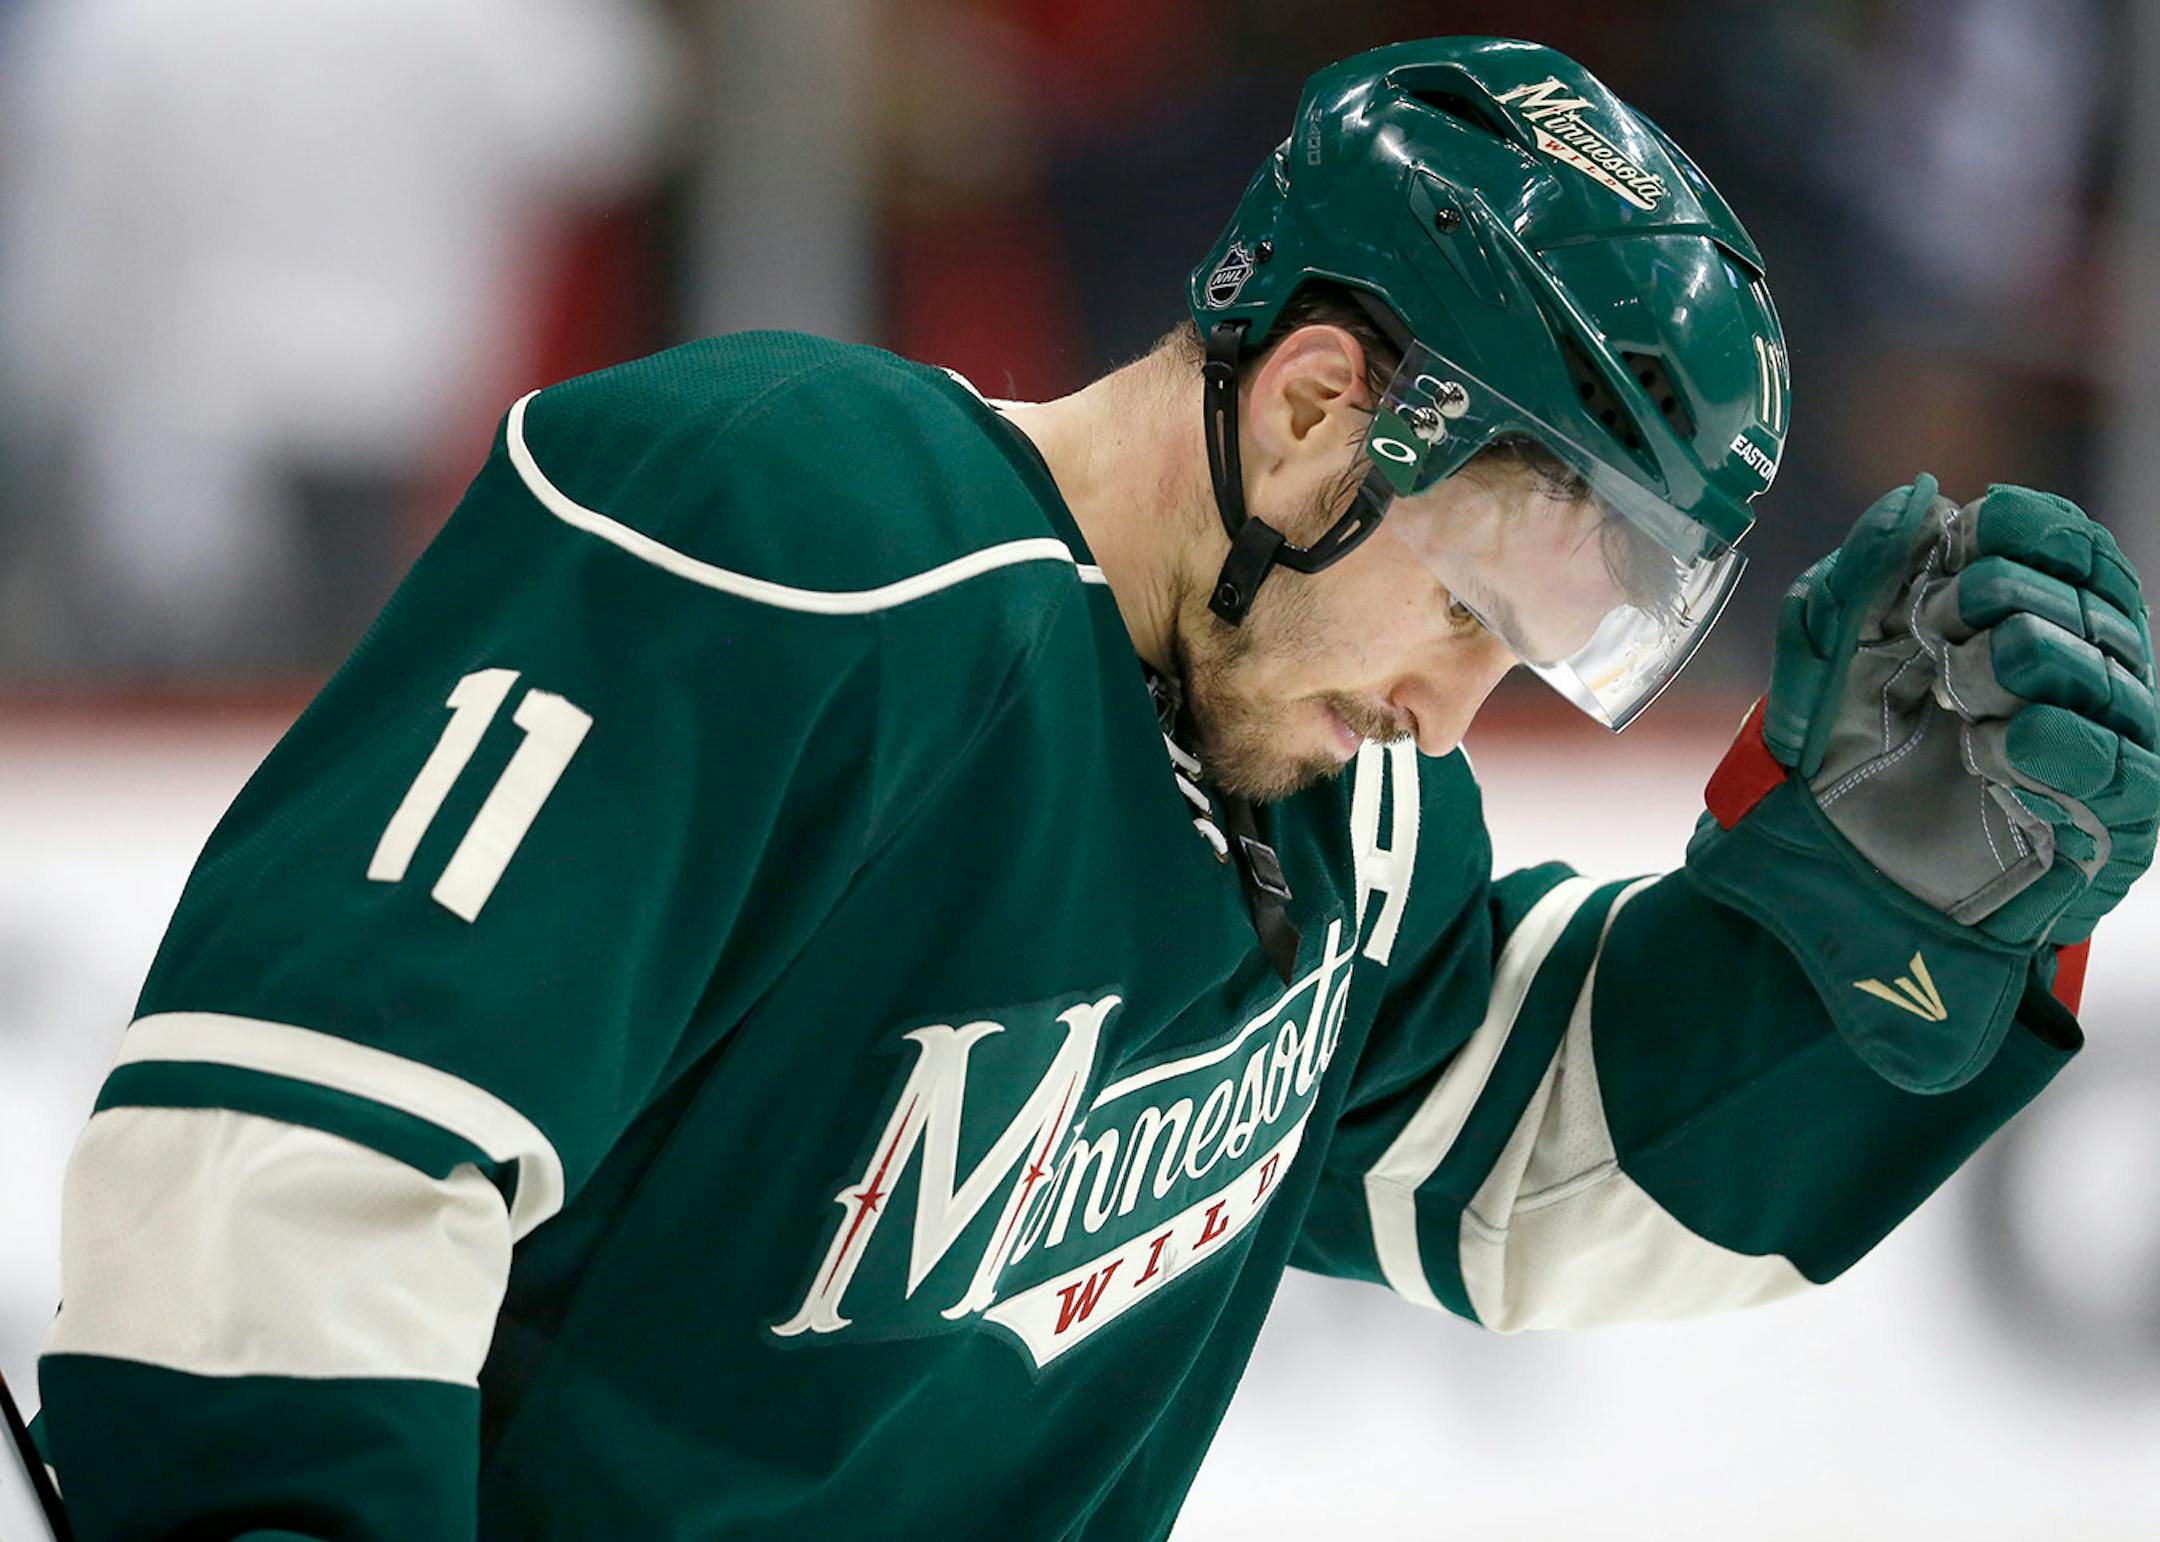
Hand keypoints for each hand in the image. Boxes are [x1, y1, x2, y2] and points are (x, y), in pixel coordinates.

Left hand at [1768, 478, 2158, 946]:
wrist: (1830, 867)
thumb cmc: (1841, 750)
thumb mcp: (1825, 648)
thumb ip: (1864, 568)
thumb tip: (1921, 495)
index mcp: (2034, 617)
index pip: (2076, 545)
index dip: (2025, 528)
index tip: (1963, 538)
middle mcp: (2087, 671)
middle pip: (2087, 595)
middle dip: (1996, 599)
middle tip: (1934, 639)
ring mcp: (2107, 743)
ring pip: (2104, 669)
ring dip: (2010, 667)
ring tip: (1952, 696)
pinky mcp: (2112, 822)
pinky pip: (2122, 764)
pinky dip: (2055, 744)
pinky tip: (1998, 746)